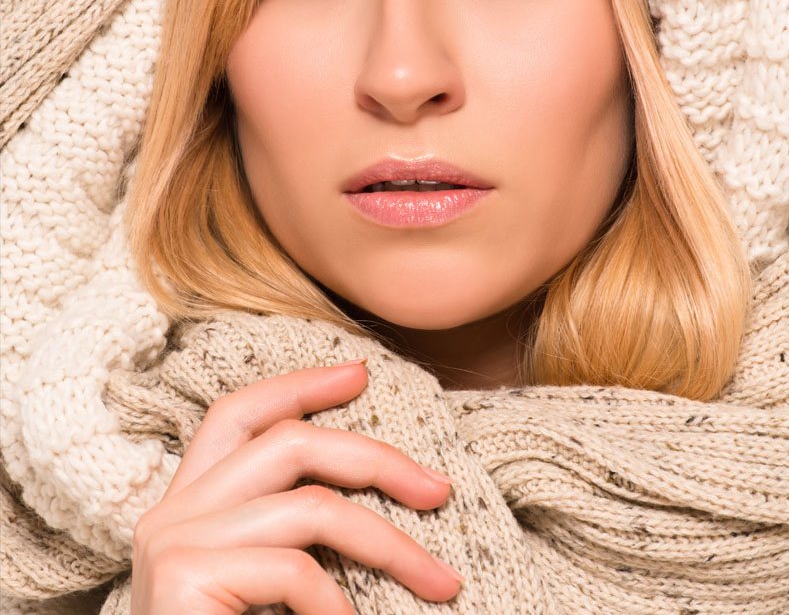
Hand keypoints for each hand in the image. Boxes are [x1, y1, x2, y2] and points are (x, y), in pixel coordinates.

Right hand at [130, 360, 462, 613]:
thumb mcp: (267, 576)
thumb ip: (290, 522)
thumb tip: (380, 473)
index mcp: (186, 504)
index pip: (237, 414)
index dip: (299, 385)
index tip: (360, 374)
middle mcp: (168, 514)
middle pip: (286, 443)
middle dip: (375, 459)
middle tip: (440, 490)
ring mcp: (172, 545)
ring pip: (311, 507)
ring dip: (391, 546)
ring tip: (442, 583)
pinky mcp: (184, 579)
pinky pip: (295, 572)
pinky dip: (340, 608)